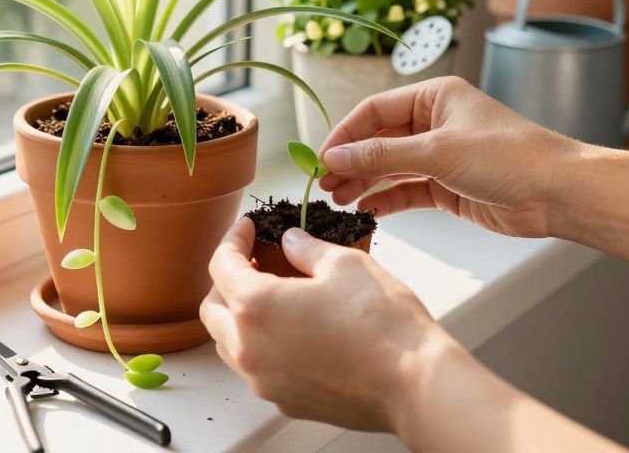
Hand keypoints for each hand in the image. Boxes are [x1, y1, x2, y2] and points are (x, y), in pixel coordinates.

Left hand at [199, 218, 457, 431]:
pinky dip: (262, 345)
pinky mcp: (285, 401)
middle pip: (213, 309)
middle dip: (226, 280)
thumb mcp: (344, 264)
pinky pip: (257, 369)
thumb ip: (305, 248)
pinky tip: (291, 330)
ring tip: (270, 294)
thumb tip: (290, 241)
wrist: (415, 384)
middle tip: (253, 260)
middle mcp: (249, 349)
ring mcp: (264, 380)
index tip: (247, 228)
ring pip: (229, 344)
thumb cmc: (383, 324)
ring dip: (238, 316)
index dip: (233, 239)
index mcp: (255, 307)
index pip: (221, 265)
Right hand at [317, 76, 579, 238]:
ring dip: (363, 183)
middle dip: (350, 162)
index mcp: (434, 97)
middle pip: (378, 140)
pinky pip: (406, 191)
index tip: (320, 158)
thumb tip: (333, 158)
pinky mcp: (448, 187)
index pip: (374, 110)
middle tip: (323, 184)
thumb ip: (381, 156)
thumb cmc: (508, 157)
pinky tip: (365, 210)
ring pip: (389, 168)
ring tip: (337, 200)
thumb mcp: (437, 151)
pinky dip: (386, 200)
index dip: (344, 134)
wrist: (558, 193)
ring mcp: (440, 156)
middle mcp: (434, 123)